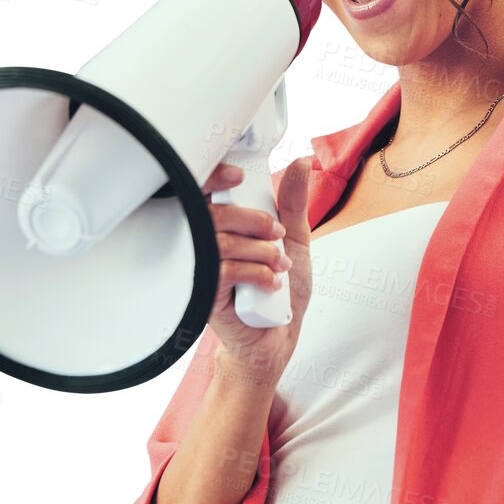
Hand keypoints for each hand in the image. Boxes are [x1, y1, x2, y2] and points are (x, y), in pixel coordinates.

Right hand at [200, 156, 313, 374]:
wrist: (276, 340)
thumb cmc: (280, 292)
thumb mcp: (294, 241)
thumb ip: (293, 204)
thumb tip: (301, 163)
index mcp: (223, 226)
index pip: (205, 190)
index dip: (215, 176)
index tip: (239, 177)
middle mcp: (206, 244)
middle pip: (213, 212)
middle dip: (254, 220)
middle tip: (277, 235)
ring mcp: (203, 269)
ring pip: (221, 241)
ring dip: (260, 251)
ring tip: (280, 265)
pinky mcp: (204, 294)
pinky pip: (224, 270)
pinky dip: (256, 273)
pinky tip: (271, 284)